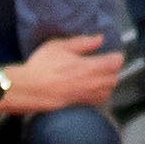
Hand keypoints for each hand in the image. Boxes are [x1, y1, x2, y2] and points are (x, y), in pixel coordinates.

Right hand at [0, 32, 118, 114]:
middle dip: (112, 71)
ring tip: (98, 78)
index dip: (115, 56)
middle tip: (104, 65)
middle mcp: (93, 82)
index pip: (116, 62)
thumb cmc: (42, 65)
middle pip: (115, 78)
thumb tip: (100, 39)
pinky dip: (98, 95)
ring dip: (107, 84)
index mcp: (90, 66)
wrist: (28, 89)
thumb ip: (82, 42)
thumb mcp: (59, 46)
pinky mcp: (80, 105)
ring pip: (108, 91)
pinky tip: (89, 89)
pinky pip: (97, 101)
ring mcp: (87, 95)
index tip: (110, 54)